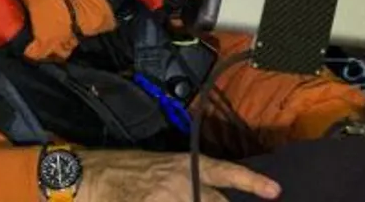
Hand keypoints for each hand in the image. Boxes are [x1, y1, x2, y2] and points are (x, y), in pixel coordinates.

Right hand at [76, 149, 279, 201]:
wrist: (89, 176)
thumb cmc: (124, 169)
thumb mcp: (162, 167)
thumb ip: (189, 181)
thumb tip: (211, 196)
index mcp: (185, 166)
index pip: (225, 173)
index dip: (252, 183)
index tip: (275, 192)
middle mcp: (180, 183)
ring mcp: (165, 199)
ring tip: (175, 198)